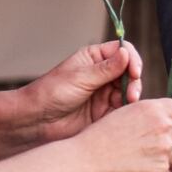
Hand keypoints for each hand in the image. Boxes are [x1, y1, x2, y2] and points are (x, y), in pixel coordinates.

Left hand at [25, 41, 142, 143]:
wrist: (37, 120)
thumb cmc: (52, 93)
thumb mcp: (81, 78)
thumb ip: (107, 68)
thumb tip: (126, 52)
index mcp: (94, 58)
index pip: (122, 50)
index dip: (132, 59)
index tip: (134, 72)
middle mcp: (102, 73)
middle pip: (130, 70)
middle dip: (134, 81)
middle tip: (131, 94)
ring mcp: (104, 92)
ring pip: (130, 89)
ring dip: (132, 95)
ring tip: (128, 102)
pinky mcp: (105, 110)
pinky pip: (123, 107)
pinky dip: (127, 109)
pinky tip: (124, 113)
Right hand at [75, 98, 171, 171]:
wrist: (89, 161)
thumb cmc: (100, 138)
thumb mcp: (125, 114)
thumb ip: (149, 116)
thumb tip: (165, 123)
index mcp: (153, 109)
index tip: (171, 127)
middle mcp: (162, 127)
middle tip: (162, 148)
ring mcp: (164, 150)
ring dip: (171, 162)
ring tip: (156, 165)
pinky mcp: (160, 170)